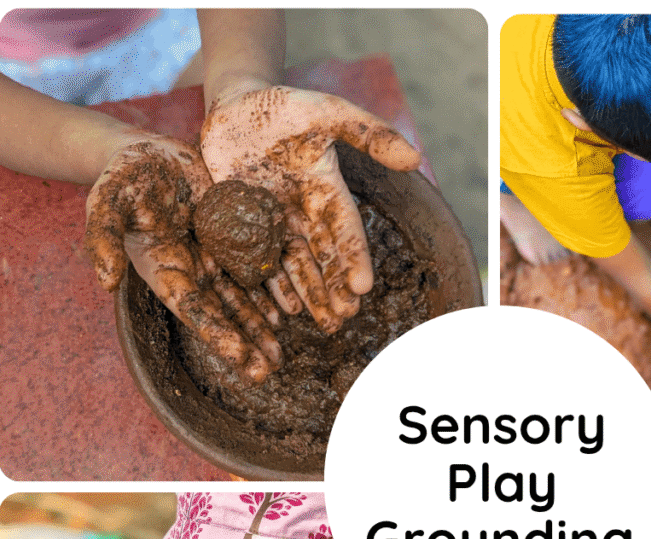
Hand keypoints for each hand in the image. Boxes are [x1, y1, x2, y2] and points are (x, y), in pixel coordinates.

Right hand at [85, 136, 281, 382]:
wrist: (151, 152)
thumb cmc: (124, 178)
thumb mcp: (106, 201)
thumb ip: (103, 239)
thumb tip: (106, 282)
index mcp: (165, 270)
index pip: (195, 310)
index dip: (219, 335)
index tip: (242, 359)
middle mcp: (194, 271)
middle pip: (223, 313)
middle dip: (245, 342)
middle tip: (267, 371)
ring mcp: (217, 257)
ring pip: (244, 297)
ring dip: (262, 325)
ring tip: (278, 355)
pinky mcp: (236, 238)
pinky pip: (258, 266)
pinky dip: (273, 288)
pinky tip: (290, 310)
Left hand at [200, 85, 420, 331]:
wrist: (233, 105)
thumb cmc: (283, 106)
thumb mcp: (329, 111)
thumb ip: (370, 134)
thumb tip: (416, 158)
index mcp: (328, 192)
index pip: (346, 231)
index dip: (354, 259)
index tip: (361, 287)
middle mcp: (306, 214)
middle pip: (324, 258)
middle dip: (335, 289)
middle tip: (344, 318)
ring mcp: (276, 223)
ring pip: (297, 266)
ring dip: (312, 295)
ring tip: (324, 322)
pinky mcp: (245, 226)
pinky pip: (261, 260)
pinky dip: (274, 285)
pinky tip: (287, 310)